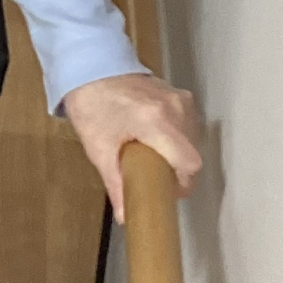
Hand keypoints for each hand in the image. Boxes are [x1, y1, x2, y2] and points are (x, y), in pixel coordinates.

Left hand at [62, 73, 202, 224]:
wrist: (90, 66)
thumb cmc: (91, 105)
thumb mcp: (100, 149)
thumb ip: (116, 184)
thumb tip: (125, 216)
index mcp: (157, 121)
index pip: (189, 163)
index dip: (183, 184)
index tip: (167, 191)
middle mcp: (175, 108)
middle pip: (192, 153)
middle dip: (177, 170)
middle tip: (153, 176)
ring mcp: (180, 99)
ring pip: (193, 139)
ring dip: (177, 153)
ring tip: (151, 156)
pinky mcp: (179, 95)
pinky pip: (187, 125)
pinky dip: (176, 138)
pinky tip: (154, 139)